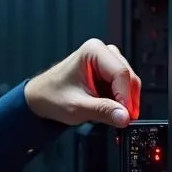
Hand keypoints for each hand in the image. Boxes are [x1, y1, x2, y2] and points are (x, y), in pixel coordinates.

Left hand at [24, 39, 140, 126]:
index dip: (125, 96)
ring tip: (108, 115)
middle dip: (126, 101)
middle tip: (122, 119)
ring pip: (129, 84)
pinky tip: (108, 110)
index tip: (125, 115)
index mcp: (93, 51)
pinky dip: (119, 102)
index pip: (120, 73)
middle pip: (129, 77)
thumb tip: (124, 116)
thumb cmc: (52, 95)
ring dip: (123, 103)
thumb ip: (102, 111)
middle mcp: (102, 53)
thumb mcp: (77, 107)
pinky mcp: (108, 75)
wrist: (41, 98)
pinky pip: (124, 89)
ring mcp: (107, 63)